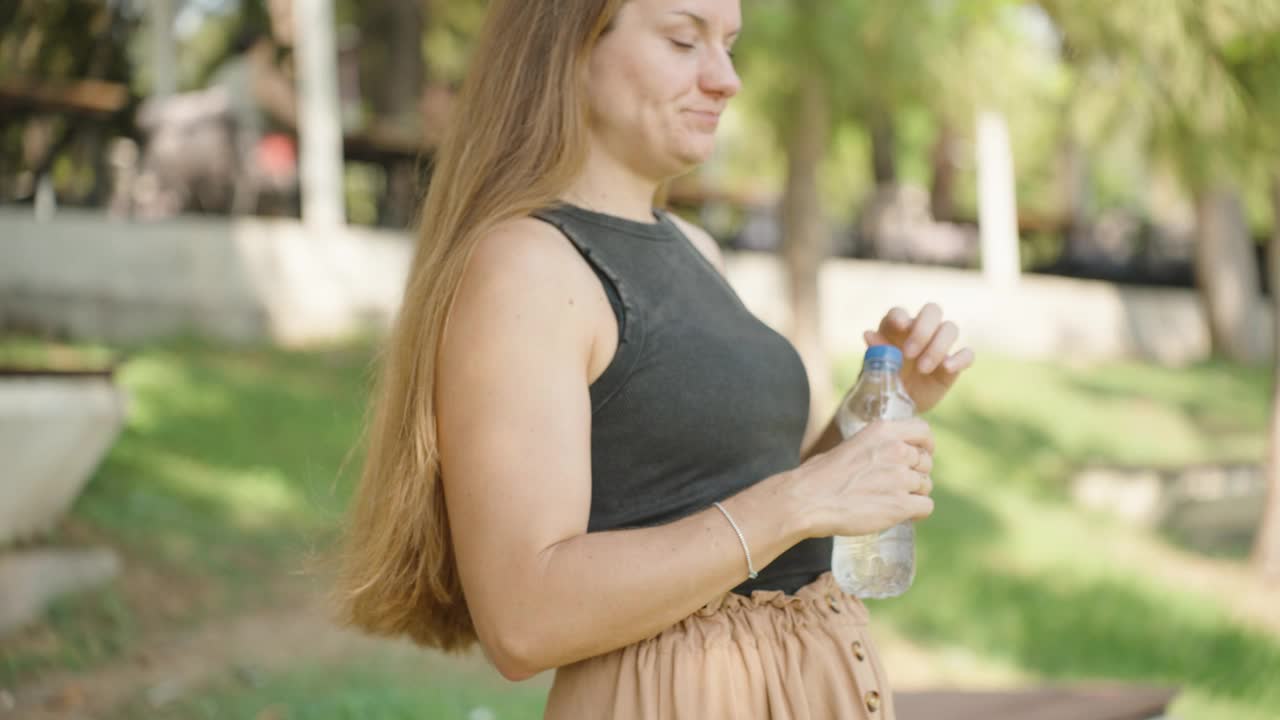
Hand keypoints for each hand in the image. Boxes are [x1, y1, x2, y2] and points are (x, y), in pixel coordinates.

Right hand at [790, 417, 935, 537]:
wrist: (808, 500)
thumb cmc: (820, 475)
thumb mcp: (850, 445)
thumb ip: (875, 447)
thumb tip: (883, 458)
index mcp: (883, 431)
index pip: (923, 432)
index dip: (925, 446)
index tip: (921, 455)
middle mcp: (896, 450)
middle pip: (925, 462)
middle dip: (916, 474)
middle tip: (898, 486)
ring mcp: (900, 478)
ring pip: (926, 486)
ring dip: (914, 494)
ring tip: (892, 501)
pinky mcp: (901, 505)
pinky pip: (926, 507)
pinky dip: (916, 513)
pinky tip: (901, 515)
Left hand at [863, 302, 974, 413]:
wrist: (898, 405)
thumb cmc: (885, 380)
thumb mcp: (876, 368)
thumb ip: (876, 351)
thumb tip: (868, 334)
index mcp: (896, 328)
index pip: (899, 312)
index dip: (899, 316)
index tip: (899, 326)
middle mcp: (920, 330)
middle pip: (932, 311)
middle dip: (922, 329)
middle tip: (909, 353)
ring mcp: (940, 345)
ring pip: (950, 328)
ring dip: (937, 346)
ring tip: (922, 369)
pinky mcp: (954, 363)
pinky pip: (967, 353)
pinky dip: (960, 358)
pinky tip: (947, 368)